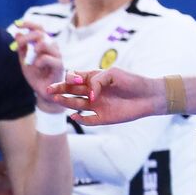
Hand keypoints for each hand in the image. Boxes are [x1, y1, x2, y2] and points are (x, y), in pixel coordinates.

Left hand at [10, 21, 65, 107]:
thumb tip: (17, 33)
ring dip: (33, 50)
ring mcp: (56, 55)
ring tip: (30, 60)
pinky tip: (37, 67)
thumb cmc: (36, 75)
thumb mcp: (24, 61)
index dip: (28, 24)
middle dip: (27, 37)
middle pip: (40, 33)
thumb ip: (21, 48)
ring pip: (44, 44)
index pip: (39, 28)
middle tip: (18, 45)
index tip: (17, 24)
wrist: (43, 92)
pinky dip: (38, 62)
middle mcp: (52, 46)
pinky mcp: (59, 65)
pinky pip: (46, 58)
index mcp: (44, 43)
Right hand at [47, 67, 165, 125]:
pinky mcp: (103, 118)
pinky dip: (81, 119)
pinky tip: (74, 115)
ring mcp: (97, 105)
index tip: (69, 79)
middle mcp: (92, 92)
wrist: (148, 96)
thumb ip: (97, 81)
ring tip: (56, 100)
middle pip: (71, 92)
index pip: (75, 78)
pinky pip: (88, 119)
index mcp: (93, 79)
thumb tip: (88, 95)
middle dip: (59, 90)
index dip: (68, 79)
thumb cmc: (131, 81)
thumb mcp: (113, 74)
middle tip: (47, 91)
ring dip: (66, 102)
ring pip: (77, 104)